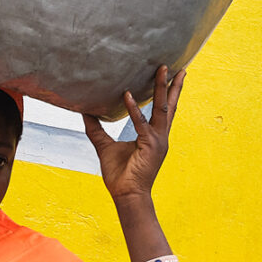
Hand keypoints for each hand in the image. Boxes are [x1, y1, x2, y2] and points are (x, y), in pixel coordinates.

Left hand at [83, 66, 185, 202]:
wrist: (126, 195)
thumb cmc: (120, 175)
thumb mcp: (104, 146)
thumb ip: (96, 129)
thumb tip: (85, 112)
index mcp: (154, 136)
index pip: (162, 110)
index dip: (166, 93)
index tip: (170, 75)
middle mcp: (160, 136)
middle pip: (168, 106)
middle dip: (172, 85)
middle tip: (175, 65)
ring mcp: (158, 141)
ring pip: (161, 109)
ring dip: (161, 88)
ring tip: (161, 70)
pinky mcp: (150, 146)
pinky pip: (141, 124)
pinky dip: (135, 110)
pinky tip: (127, 95)